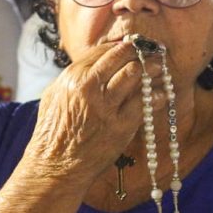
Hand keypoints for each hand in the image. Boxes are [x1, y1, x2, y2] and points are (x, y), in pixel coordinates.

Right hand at [24, 39, 153, 186]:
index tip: (131, 46)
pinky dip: (155, 96)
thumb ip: (73, 78)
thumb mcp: (54, 96)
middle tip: (149, 51)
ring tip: (158, 68)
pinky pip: (145, 103)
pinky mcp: (121, 126)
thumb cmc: (52, 133)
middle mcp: (89, 88)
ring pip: (135, 75)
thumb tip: (92, 64)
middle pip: (121, 57)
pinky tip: (160, 94)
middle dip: (137, 52)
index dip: (120, 46)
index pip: (103, 51)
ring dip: (150, 69)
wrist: (55, 166)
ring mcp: (107, 106)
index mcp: (72, 78)